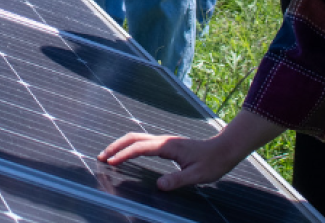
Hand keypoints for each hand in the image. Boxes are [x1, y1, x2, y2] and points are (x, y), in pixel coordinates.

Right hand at [97, 133, 238, 190]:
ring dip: (121, 145)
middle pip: (133, 138)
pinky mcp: (166, 145)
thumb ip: (177, 180)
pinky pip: (143, 143)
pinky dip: (130, 146)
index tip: (110, 162)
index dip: (124, 155)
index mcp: (167, 146)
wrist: (223, 149)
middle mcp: (163, 140)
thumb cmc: (211, 163)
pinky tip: (128, 154)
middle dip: (116, 146)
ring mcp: (164, 141)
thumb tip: (158, 186)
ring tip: (109, 155)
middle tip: (101, 156)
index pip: (140, 148)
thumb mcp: (197, 175)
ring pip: (137, 138)